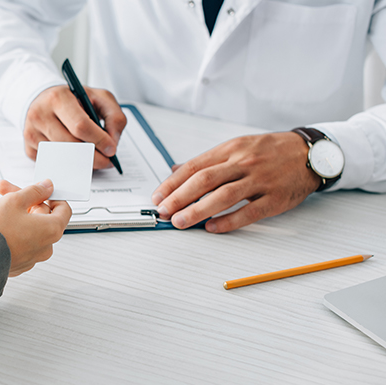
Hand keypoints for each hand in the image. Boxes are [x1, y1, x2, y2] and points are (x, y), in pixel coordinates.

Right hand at [0, 179, 71, 276]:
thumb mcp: (15, 200)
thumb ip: (34, 191)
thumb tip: (47, 187)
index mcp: (52, 230)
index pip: (63, 209)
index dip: (50, 195)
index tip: (39, 190)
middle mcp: (46, 246)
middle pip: (42, 217)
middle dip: (24, 201)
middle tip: (5, 191)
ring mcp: (32, 257)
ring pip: (28, 228)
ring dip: (14, 214)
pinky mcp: (19, 263)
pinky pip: (20, 241)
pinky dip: (11, 230)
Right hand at [24, 85, 126, 169]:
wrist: (43, 99)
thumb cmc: (72, 99)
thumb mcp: (99, 98)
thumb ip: (114, 116)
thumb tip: (112, 143)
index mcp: (58, 97)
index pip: (80, 125)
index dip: (99, 140)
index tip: (111, 150)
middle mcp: (40, 114)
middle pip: (71, 145)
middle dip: (93, 157)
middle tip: (106, 160)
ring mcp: (31, 132)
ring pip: (61, 157)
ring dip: (81, 162)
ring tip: (92, 156)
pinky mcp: (28, 147)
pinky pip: (52, 162)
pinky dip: (66, 163)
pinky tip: (72, 154)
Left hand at [151, 132, 319, 232]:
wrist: (310, 153)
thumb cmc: (271, 151)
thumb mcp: (237, 147)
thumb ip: (207, 161)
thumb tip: (176, 171)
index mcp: (230, 149)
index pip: (194, 166)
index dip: (172, 183)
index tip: (158, 196)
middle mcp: (243, 163)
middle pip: (204, 180)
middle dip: (179, 197)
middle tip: (163, 211)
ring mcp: (260, 180)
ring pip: (224, 196)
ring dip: (198, 210)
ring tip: (181, 221)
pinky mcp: (276, 198)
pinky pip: (249, 212)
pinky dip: (228, 221)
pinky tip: (211, 227)